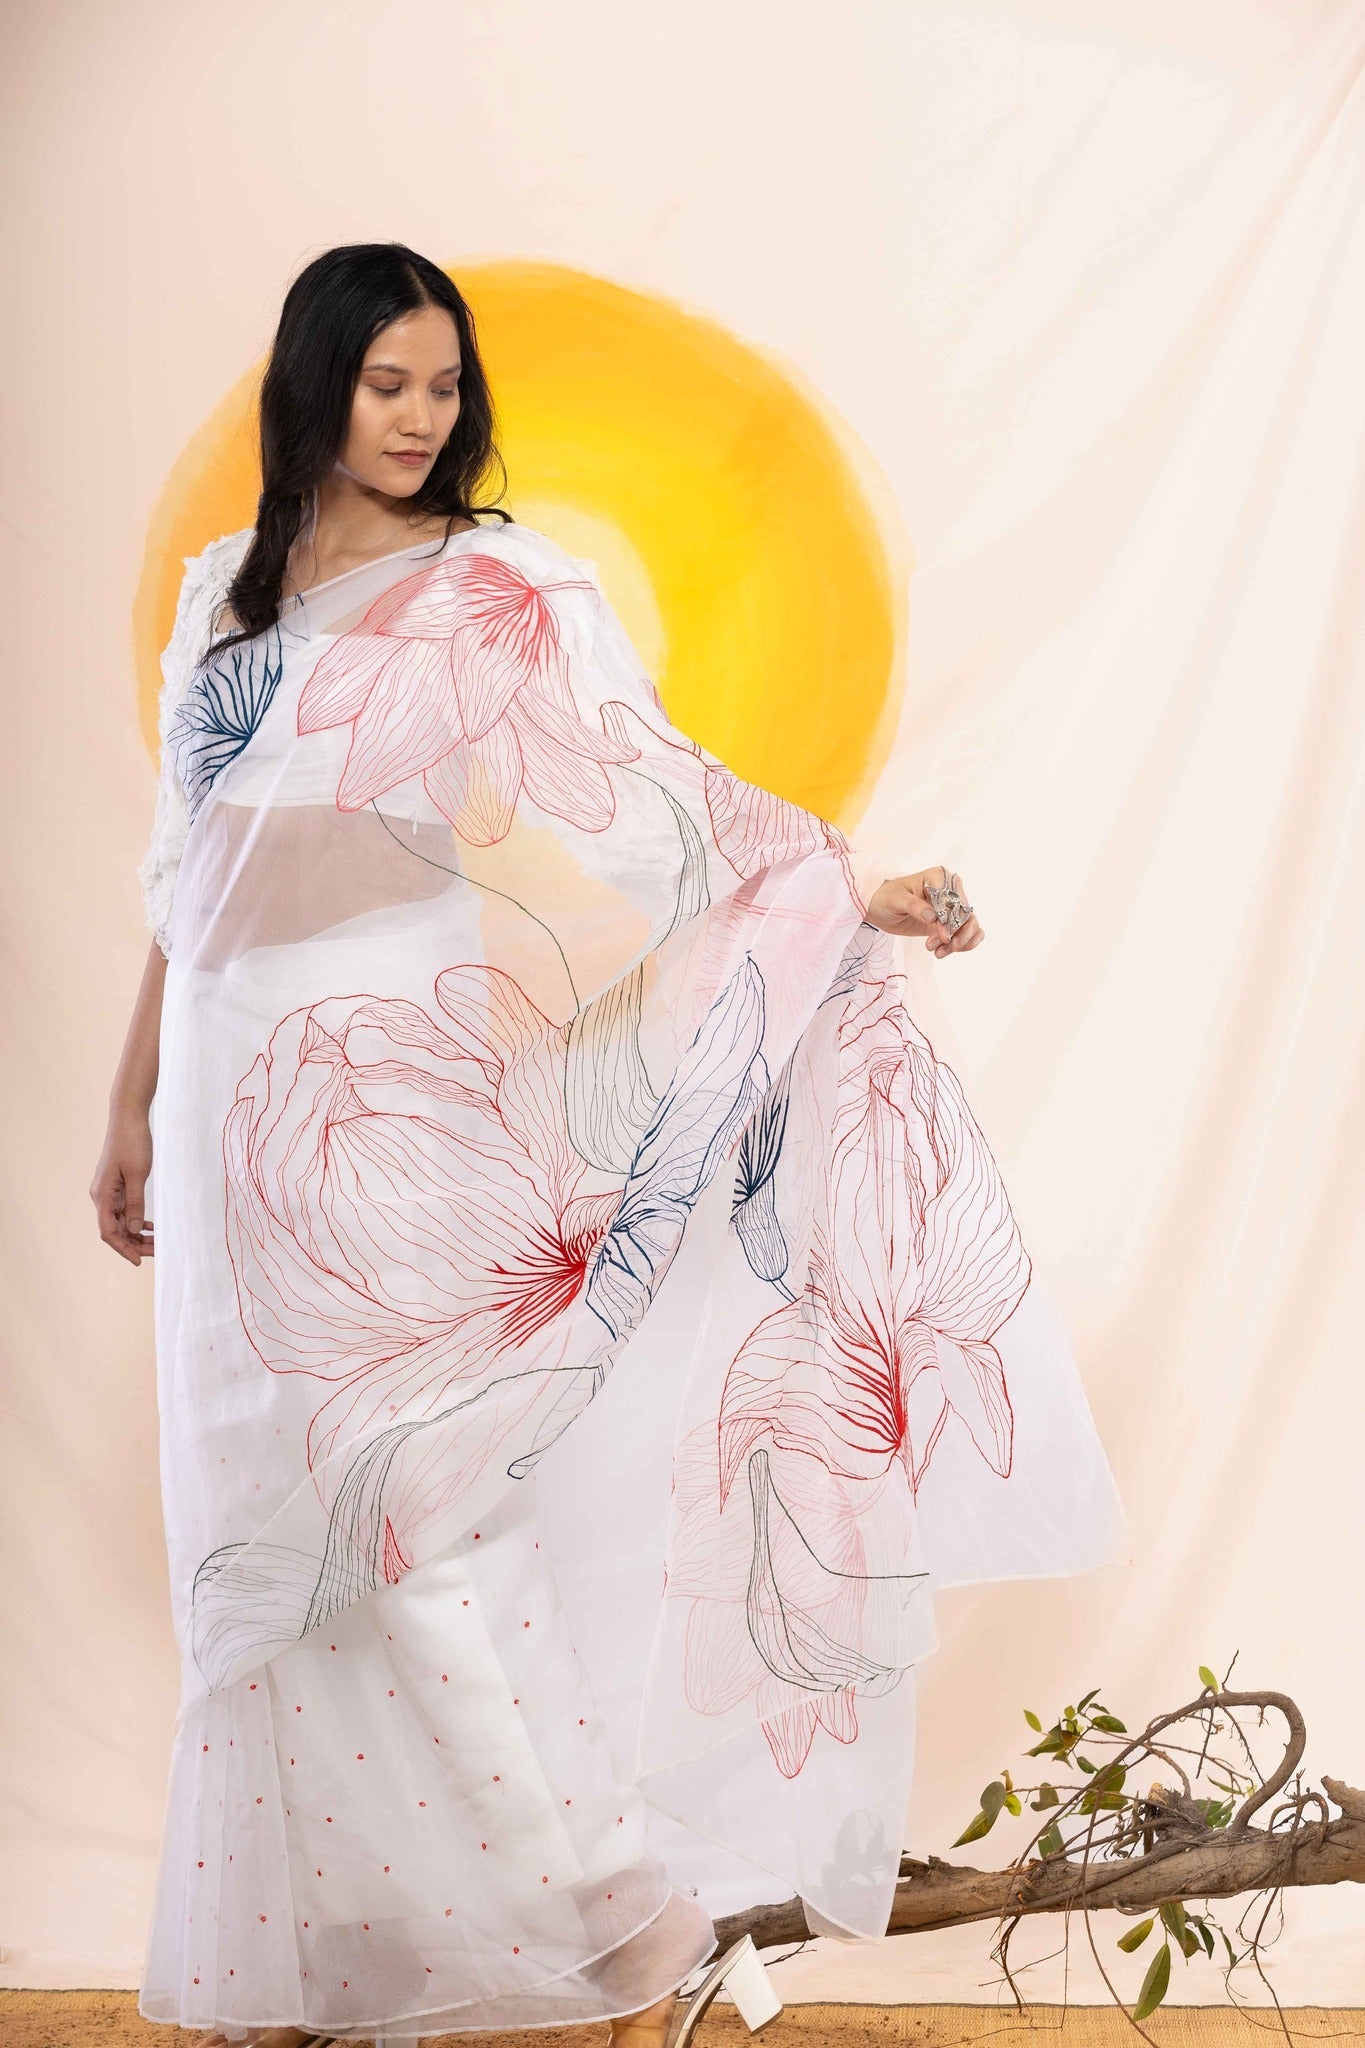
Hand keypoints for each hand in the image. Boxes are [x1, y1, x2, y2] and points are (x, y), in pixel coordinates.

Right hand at [90, 1108, 154, 1263]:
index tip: (138, 1261)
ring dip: (136, 1234)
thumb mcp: (137, 1174)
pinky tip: (150, 1226)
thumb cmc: (132, 1142)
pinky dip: (136, 1220)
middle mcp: (102, 1196)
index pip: (108, 1231)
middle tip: (156, 1253)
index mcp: (103, 1195)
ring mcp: (109, 1191)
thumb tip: (135, 1229)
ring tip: (156, 1243)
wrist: (128, 1117)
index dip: (122, 1248)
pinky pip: (124, 1209)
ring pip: (121, 1221)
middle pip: (115, 1229)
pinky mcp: (117, 1185)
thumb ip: (135, 1203)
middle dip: (133, 1244)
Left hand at [866, 866, 984, 956]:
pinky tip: (944, 951)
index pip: (955, 899)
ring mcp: (951, 908)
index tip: (942, 934)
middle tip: (940, 946)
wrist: (879, 908)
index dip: (951, 919)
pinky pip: (968, 934)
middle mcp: (950, 890)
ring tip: (938, 952)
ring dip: (960, 942)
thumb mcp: (895, 899)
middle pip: (967, 913)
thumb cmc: (885, 897)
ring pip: (971, 925)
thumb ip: (915, 906)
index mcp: (939, 877)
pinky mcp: (949, 923)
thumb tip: (934, 917)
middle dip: (957, 934)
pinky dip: (962, 945)